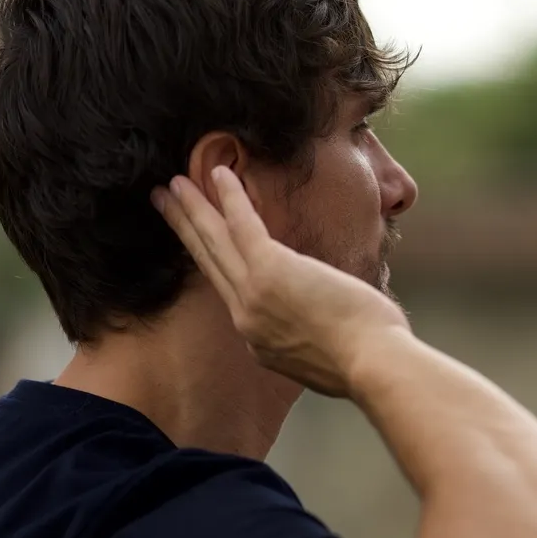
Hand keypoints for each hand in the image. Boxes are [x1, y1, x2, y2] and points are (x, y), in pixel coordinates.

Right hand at [153, 168, 409, 397]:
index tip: (201, 244)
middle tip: (163, 204)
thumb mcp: (327, 354)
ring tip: (172, 185)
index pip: (230, 293)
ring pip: (215, 242)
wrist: (373, 364)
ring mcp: (254, 296)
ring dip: (193, 209)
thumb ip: (310, 336)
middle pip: (209, 264)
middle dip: (185, 230)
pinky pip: (243, 226)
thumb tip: (324, 322)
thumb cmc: (368, 360)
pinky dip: (230, 197)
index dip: (213, 262)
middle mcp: (247, 319)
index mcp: (261, 341)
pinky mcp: (271, 271)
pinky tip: (220, 172)